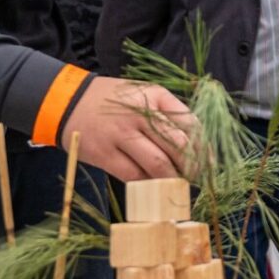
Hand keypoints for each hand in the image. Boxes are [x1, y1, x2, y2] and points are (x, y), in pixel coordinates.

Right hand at [60, 77, 194, 181]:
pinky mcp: (106, 155)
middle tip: (195, 177)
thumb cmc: (113, 101)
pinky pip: (135, 176)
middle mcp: (140, 114)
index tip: (210, 162)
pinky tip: (153, 184)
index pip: (191, 123)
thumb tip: (197, 146)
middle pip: (178, 146)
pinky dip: (148, 184)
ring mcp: (121, 135)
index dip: (205, 147)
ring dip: (173, 179)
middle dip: (192, 167)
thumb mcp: (144, 94)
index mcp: (155, 96)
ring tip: (176, 183)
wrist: (68, 102)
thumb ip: (168, 113)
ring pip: (159, 165)